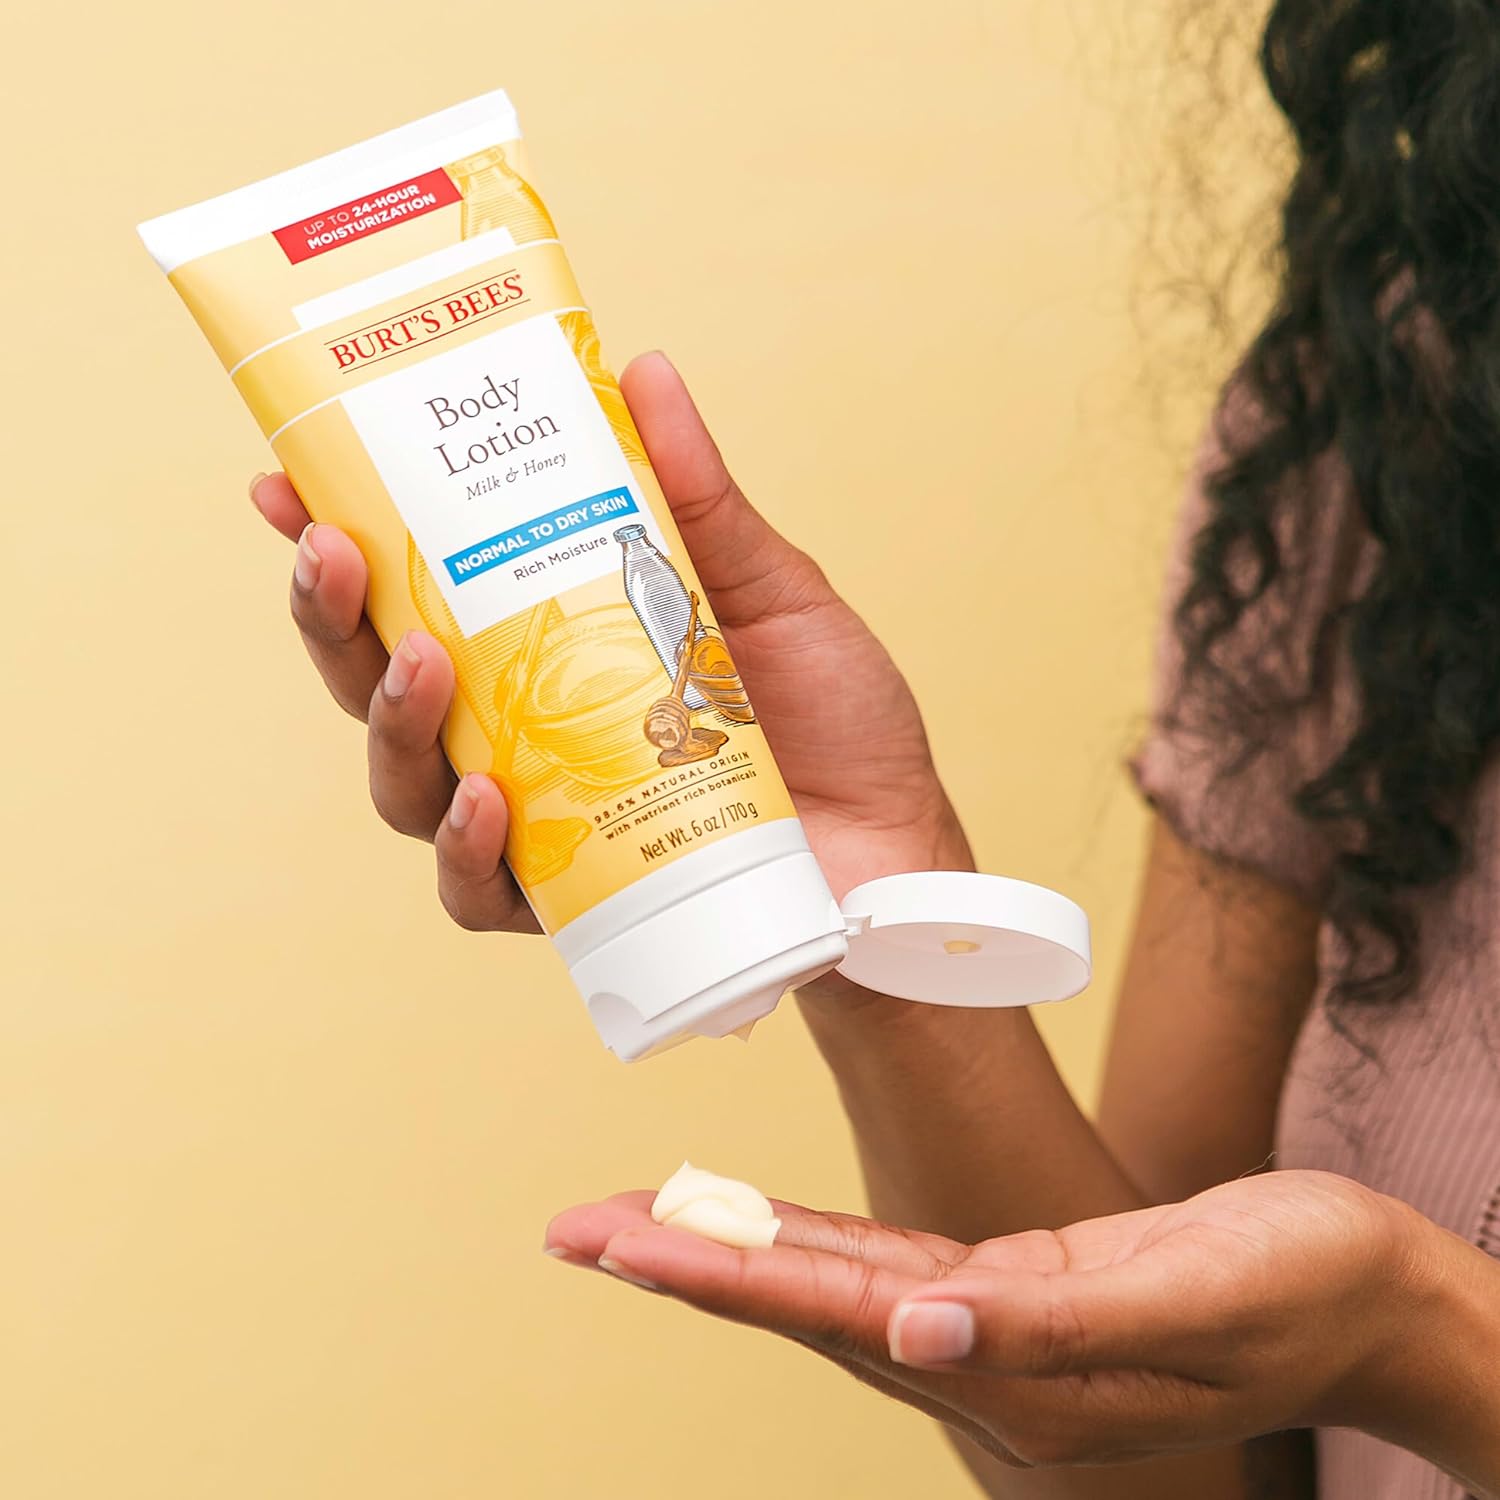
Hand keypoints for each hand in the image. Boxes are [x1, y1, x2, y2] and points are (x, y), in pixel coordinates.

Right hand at [250, 351, 969, 936]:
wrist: (894, 836)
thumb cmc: (831, 715)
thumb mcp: (768, 587)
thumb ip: (698, 499)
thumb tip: (645, 370)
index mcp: (548, 645)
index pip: (422, 590)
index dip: (342, 540)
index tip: (287, 480)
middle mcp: (522, 729)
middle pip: (382, 679)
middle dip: (335, 619)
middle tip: (333, 555)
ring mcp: (539, 816)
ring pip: (407, 781)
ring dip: (390, 719)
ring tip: (422, 661)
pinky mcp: (571, 899)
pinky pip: (479, 888)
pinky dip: (468, 849)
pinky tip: (487, 800)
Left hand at [546, 1171, 1451, 1470]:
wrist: (1370, 1297)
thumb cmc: (1301, 1287)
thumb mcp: (1194, 1294)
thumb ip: (1053, 1322)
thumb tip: (919, 1328)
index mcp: (1021, 1372)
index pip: (833, 1314)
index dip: (720, 1274)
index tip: (622, 1242)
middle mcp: (987, 1364)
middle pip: (803, 1306)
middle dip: (684, 1265)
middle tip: (579, 1230)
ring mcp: (997, 1333)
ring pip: (831, 1290)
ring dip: (728, 1254)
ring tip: (636, 1221)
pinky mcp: (1018, 1292)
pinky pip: (886, 1270)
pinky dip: (809, 1246)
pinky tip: (760, 1229)